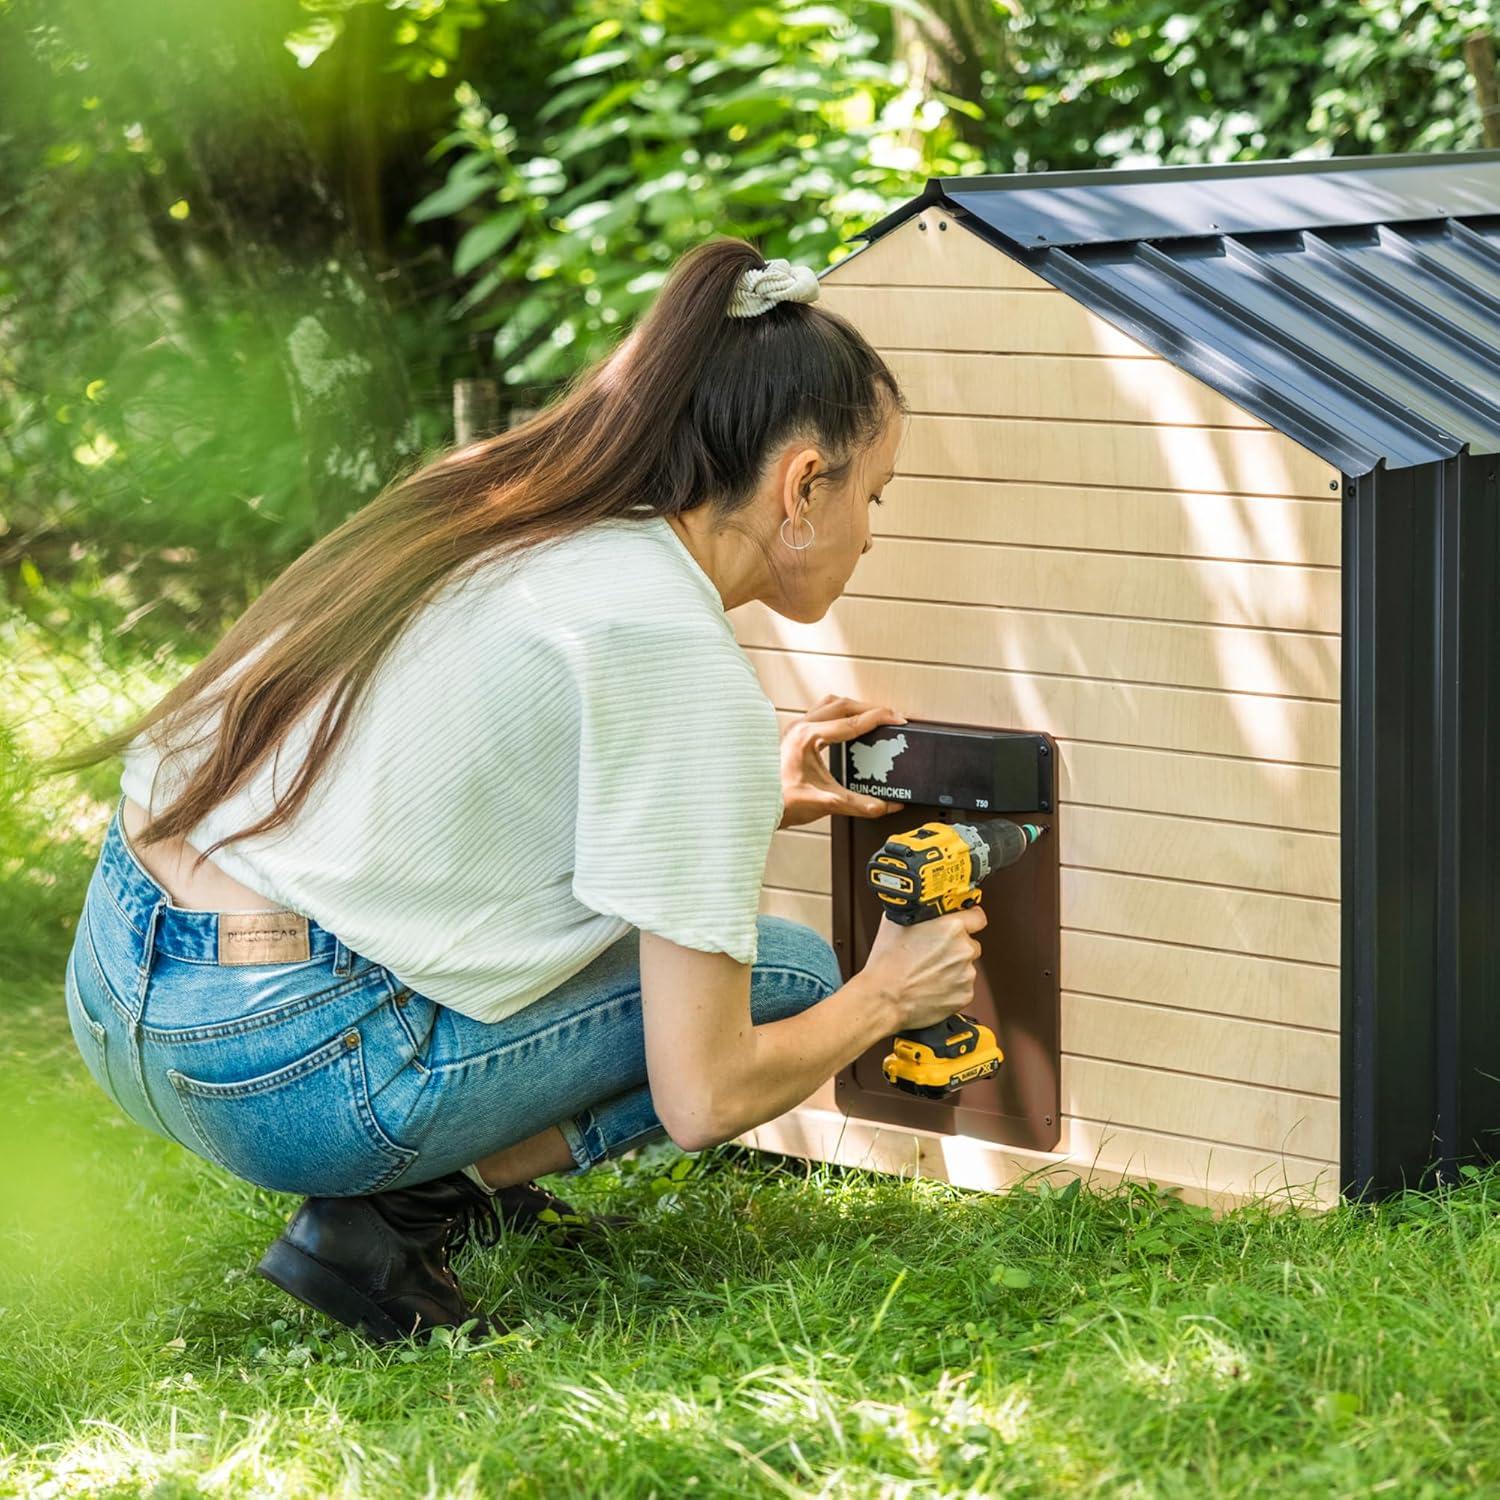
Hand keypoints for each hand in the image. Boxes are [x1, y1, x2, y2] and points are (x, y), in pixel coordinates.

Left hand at [777, 694, 908, 830]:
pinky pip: (821, 713)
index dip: (879, 719)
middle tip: (890, 717)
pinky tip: (847, 726)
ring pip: (830, 704)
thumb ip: (860, 804)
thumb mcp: (826, 803)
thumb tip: (885, 806)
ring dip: (853, 708)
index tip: (897, 720)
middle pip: (843, 704)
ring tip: (871, 717)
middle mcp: (800, 727)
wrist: (754, 804)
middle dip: (870, 709)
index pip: (853, 722)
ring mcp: (795, 729)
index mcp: (808, 737)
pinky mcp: (793, 735)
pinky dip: (839, 714)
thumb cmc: (779, 802)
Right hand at [861, 906, 988, 1030]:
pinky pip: (963, 987)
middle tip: (934, 954)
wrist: (884, 998)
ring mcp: (966, 974)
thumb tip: (926, 909)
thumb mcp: (897, 923)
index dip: (970, 919)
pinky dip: (951, 987)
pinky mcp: (965, 995)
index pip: (978, 917)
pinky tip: (932, 986)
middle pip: (970, 944)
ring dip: (953, 969)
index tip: (967, 923)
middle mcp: (963, 949)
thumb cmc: (887, 962)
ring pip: (966, 967)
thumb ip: (921, 914)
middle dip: (956, 948)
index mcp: (952, 927)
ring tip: (928, 973)